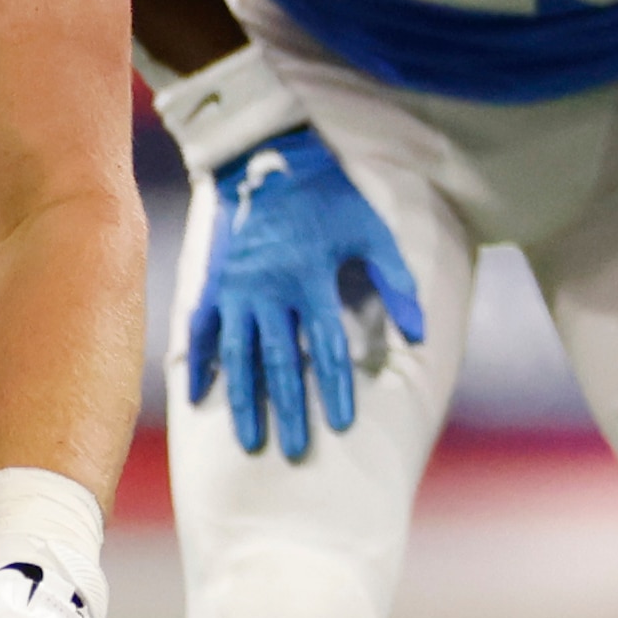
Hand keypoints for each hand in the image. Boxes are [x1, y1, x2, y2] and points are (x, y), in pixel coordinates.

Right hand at [182, 126, 422, 461]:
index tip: (343, 424)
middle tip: (294, 453)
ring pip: (238, 354)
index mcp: (309, 279)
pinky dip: (198, 364)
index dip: (334, 387)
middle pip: (278, 361)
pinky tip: (198, 398)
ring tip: (250, 441)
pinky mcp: (216, 285)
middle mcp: (268, 290)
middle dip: (288, 409)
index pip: (325, 346)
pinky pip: (201, 331)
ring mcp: (236, 290)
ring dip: (243, 400)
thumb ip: (397, 283)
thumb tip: (419, 334)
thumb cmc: (333, 203)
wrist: (275, 164)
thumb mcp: (374, 233)